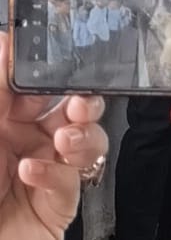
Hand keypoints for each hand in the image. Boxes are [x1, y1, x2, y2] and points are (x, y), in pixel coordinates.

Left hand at [0, 35, 106, 239]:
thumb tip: (5, 41)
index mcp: (2, 120)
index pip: (38, 87)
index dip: (54, 75)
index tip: (63, 63)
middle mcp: (24, 143)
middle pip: (72, 110)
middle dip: (83, 101)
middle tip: (79, 101)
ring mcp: (44, 172)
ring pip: (86, 142)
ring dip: (82, 135)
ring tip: (64, 139)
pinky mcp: (56, 205)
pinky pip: (72, 181)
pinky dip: (57, 173)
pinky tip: (33, 171)